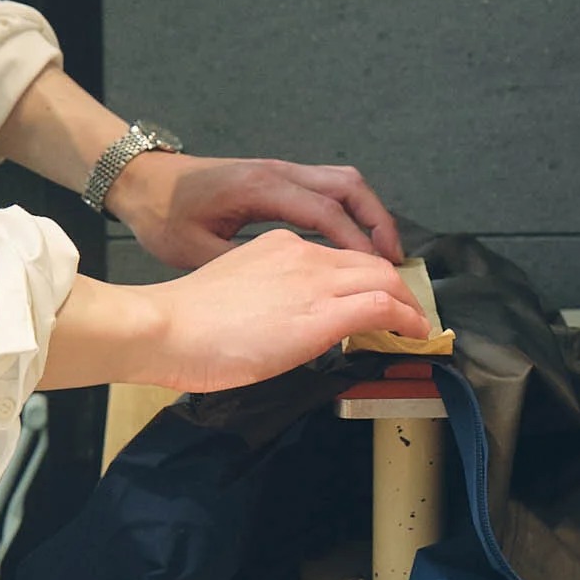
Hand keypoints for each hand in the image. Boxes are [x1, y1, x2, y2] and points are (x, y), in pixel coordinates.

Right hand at [37, 231, 427, 394]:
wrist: (165, 328)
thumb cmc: (184, 325)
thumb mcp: (235, 296)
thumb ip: (267, 298)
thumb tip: (284, 324)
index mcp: (277, 246)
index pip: (337, 256)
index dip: (364, 277)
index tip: (374, 299)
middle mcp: (302, 253)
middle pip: (368, 262)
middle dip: (395, 287)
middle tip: (407, 313)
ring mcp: (315, 279)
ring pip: (383, 278)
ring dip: (406, 303)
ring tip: (414, 325)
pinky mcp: (325, 311)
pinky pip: (383, 305)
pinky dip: (407, 317)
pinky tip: (414, 333)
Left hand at [107, 151, 402, 268]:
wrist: (138, 181)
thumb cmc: (162, 216)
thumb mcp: (196, 251)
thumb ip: (247, 267)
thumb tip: (292, 293)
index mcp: (262, 188)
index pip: (330, 214)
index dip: (362, 247)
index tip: (385, 279)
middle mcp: (277, 172)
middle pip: (349, 186)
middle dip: (379, 223)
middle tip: (397, 265)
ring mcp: (277, 171)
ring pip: (341, 183)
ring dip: (367, 215)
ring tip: (382, 256)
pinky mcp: (273, 178)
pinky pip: (324, 188)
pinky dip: (347, 212)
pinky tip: (348, 245)